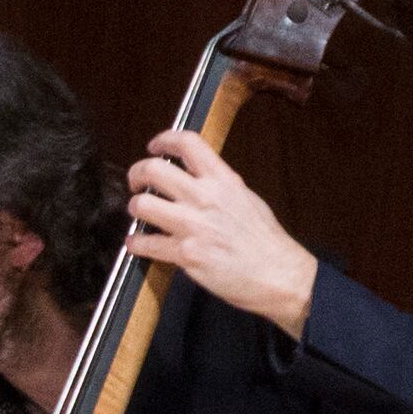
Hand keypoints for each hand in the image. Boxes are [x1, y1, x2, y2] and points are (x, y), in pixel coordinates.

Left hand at [126, 128, 319, 337]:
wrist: (278, 274)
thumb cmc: (265, 241)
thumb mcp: (246, 198)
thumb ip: (220, 185)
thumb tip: (198, 178)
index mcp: (223, 181)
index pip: (188, 143)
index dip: (164, 140)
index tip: (154, 147)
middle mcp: (205, 198)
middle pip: (153, 169)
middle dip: (137, 173)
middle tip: (137, 182)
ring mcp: (193, 225)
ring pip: (142, 204)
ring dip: (134, 208)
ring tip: (140, 213)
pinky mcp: (185, 253)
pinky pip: (145, 243)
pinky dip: (135, 243)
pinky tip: (137, 244)